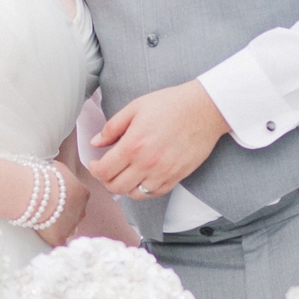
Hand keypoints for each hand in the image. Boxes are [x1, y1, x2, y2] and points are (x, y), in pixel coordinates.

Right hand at [37, 160, 90, 245]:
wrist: (34, 194)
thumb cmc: (44, 177)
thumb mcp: (59, 169)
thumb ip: (64, 175)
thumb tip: (60, 175)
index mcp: (83, 193)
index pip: (79, 198)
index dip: (66, 198)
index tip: (55, 197)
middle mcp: (81, 211)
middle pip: (74, 214)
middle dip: (63, 213)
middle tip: (48, 209)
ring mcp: (71, 226)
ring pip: (68, 229)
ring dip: (59, 226)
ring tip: (44, 220)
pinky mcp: (59, 238)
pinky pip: (58, 241)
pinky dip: (52, 238)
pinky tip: (43, 234)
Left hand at [89, 81, 230, 198]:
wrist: (204, 109)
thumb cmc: (171, 104)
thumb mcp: (135, 108)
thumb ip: (112, 127)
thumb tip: (95, 142)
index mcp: (133, 145)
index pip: (104, 170)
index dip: (94, 169)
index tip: (95, 162)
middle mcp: (146, 163)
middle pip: (116, 186)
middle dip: (106, 179)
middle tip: (107, 169)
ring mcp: (162, 173)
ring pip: (134, 194)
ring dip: (124, 187)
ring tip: (124, 174)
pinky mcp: (176, 177)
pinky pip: (153, 193)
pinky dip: (143, 189)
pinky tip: (141, 177)